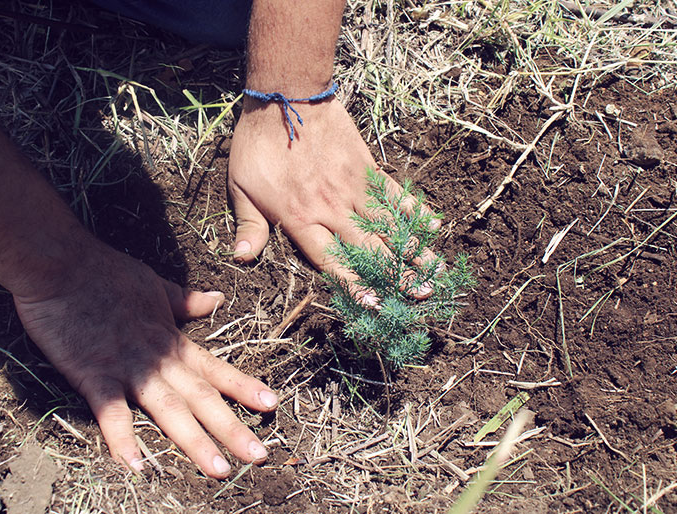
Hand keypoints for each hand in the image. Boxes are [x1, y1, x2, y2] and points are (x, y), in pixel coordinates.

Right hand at [12, 240, 277, 477]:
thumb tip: (217, 298)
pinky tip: (135, 466)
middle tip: (259, 456)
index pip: (216, 369)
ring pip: (170, 410)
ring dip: (196, 441)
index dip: (244, 388)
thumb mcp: (155, 285)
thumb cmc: (106, 272)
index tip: (271, 404)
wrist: (61, 264)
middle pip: (202, 398)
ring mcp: (129, 368)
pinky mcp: (94, 375)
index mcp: (172, 341)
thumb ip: (185, 300)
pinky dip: (122, 439)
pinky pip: (111, 413)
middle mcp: (159, 360)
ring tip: (219, 469)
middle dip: (232, 428)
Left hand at [228, 97, 439, 301]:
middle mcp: (332, 209)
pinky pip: (394, 193)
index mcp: (300, 218)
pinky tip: (432, 225)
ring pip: (388, 226)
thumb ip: (249, 226)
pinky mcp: (366, 168)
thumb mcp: (241, 187)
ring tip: (436, 272)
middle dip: (397, 276)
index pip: (331, 260)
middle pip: (370, 249)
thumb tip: (240, 258)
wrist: (285, 97)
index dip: (354, 284)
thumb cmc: (258, 144)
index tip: (376, 304)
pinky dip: (413, 209)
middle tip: (422, 295)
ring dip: (414, 251)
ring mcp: (353, 188)